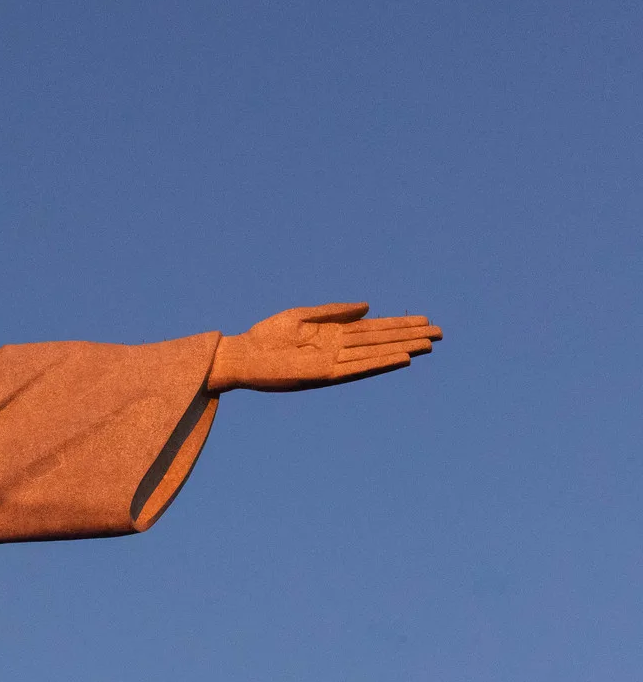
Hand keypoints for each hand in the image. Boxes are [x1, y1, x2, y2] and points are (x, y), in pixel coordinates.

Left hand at [207, 303, 440, 392]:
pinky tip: (400, 358)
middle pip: (381, 341)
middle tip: (440, 333)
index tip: (425, 320)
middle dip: (409, 336)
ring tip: (427, 345)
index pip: (374, 329)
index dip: (399, 325)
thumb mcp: (301, 316)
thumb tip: (368, 307)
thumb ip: (334, 312)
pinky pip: (357, 369)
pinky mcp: (322, 374)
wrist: (240, 354)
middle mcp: (337, 350)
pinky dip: (378, 363)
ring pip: (374, 355)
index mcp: (334, 334)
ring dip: (401, 350)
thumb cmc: (266, 336)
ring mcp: (332, 363)